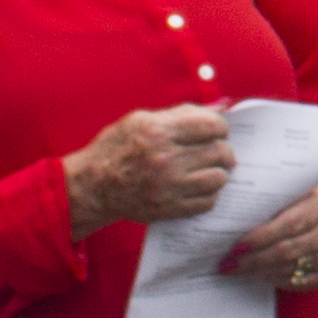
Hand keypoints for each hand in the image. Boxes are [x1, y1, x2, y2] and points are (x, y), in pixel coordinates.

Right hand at [63, 103, 231, 234]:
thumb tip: (221, 109)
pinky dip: (209, 194)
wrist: (92, 186)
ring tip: (210, 169)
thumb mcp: (141, 119)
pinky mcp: (168, 208)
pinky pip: (207, 202)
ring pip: (217, 178)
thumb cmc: (116, 148)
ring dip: (219, 172)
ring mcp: (167, 187)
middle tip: (220, 152)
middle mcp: (164, 159)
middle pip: (218, 152)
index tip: (219, 131)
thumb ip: (182, 113)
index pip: (211, 126)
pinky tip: (199, 187)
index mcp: (158, 131)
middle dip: (224, 150)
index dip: (222, 128)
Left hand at [224, 187, 317, 289]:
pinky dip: (273, 279)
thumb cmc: (303, 200)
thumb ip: (272, 198)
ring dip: (259, 270)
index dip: (261, 237)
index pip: (290, 224)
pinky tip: (257, 274)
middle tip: (228, 263)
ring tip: (236, 269)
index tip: (236, 245)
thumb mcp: (295, 190)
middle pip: (287, 250)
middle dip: (253, 259)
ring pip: (290, 268)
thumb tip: (235, 213)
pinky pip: (297, 282)